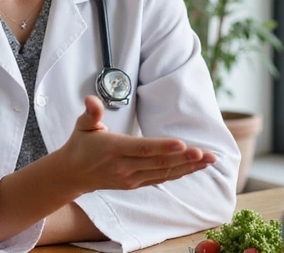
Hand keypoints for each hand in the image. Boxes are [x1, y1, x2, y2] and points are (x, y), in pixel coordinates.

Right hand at [60, 96, 216, 192]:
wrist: (73, 174)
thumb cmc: (81, 144)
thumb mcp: (82, 126)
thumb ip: (91, 113)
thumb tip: (90, 99)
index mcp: (113, 149)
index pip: (142, 148)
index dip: (163, 147)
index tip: (182, 144)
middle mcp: (124, 167)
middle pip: (159, 162)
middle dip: (184, 158)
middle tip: (206, 153)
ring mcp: (131, 178)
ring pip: (164, 172)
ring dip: (189, 167)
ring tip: (210, 160)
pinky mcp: (136, 183)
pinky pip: (161, 178)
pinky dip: (180, 173)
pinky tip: (196, 167)